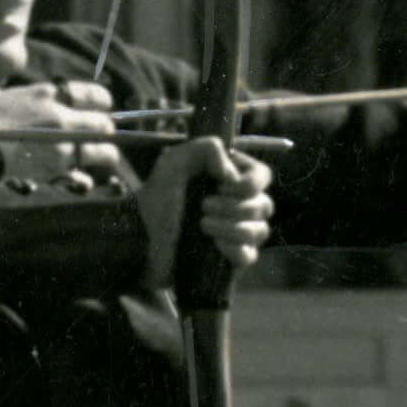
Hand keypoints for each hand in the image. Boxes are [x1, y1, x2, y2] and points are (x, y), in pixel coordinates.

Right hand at [0, 77, 128, 188]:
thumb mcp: (6, 96)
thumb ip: (31, 98)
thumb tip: (41, 101)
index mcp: (49, 94)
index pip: (96, 95)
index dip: (101, 103)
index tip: (101, 107)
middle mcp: (62, 118)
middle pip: (105, 125)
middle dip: (105, 131)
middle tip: (100, 135)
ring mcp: (62, 146)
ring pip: (105, 153)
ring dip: (104, 155)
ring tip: (101, 158)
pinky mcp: (54, 171)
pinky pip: (82, 177)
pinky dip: (83, 179)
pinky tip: (79, 179)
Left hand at [137, 134, 275, 280]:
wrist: (141, 236)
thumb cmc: (157, 198)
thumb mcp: (175, 162)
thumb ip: (207, 149)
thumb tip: (233, 173)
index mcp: (231, 179)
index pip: (263, 177)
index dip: (248, 183)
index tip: (220, 185)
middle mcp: (240, 204)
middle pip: (265, 205)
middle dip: (234, 207)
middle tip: (203, 206)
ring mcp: (238, 232)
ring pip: (260, 231)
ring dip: (232, 227)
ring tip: (202, 224)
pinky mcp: (231, 257)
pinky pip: (249, 256)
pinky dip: (234, 249)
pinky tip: (213, 244)